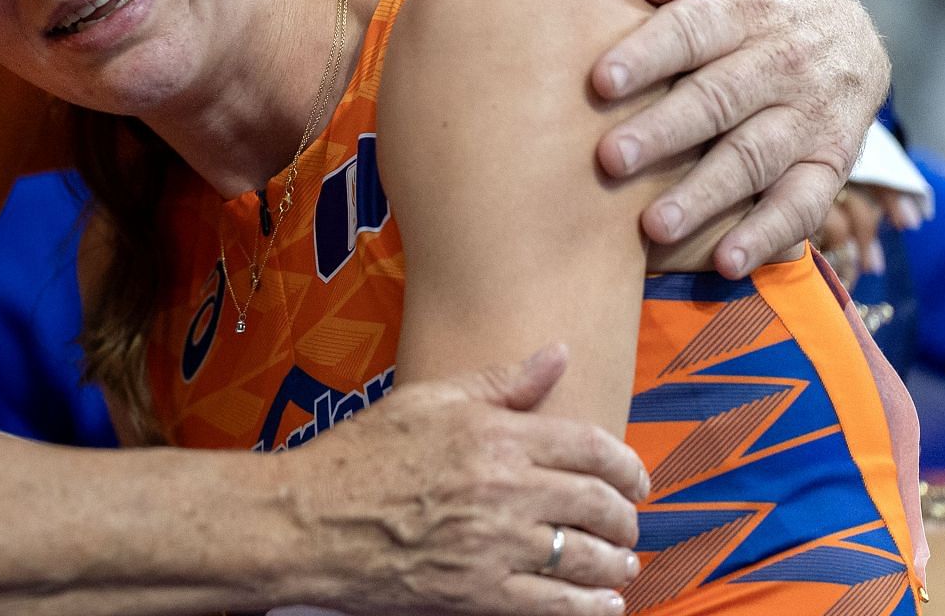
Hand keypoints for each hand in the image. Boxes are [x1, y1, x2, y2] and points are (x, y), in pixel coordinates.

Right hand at [285, 345, 646, 615]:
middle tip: (629, 523)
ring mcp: (492, 546)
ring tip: (622, 563)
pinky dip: (590, 607)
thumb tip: (558, 354)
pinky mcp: (477, 594)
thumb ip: (502, 382)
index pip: (590, 447)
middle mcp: (503, 489)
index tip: (636, 479)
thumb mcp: (430, 401)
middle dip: (626, 516)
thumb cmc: (362, 456)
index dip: (627, 465)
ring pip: (584, 557)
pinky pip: (554, 606)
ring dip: (616, 563)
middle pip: (596, 504)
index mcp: (496, 436)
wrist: (308, 521)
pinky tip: (605, 603)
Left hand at [592, 0, 889, 279]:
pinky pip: (804, 205)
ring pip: (754, 158)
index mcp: (746, 12)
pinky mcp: (830, 165)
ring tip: (652, 226)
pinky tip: (726, 262)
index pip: (693, 30)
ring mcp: (809, 118)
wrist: (853, 34)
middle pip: (718, 99)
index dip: (648, 54)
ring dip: (704, 195)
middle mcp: (782, 65)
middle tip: (609, 160)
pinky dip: (766, 235)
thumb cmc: (754, 7)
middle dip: (663, 131)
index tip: (600, 80)